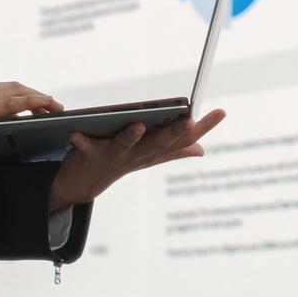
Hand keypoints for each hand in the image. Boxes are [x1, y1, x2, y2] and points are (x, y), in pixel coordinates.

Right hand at [0, 81, 61, 174]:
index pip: (1, 92)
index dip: (21, 96)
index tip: (38, 104)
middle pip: (11, 87)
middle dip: (34, 94)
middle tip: (53, 105)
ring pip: (14, 91)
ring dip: (37, 97)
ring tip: (55, 106)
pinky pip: (9, 102)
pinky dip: (30, 102)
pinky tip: (43, 106)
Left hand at [48, 109, 226, 210]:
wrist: (83, 185)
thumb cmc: (118, 162)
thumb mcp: (147, 156)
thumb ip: (173, 150)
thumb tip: (201, 149)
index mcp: (153, 151)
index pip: (183, 140)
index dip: (203, 128)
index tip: (221, 112)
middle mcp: (138, 154)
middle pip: (159, 143)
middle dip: (174, 133)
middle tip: (188, 120)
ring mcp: (114, 156)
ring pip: (125, 145)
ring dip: (131, 137)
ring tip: (138, 124)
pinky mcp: (90, 155)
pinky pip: (85, 147)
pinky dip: (81, 140)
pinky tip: (75, 130)